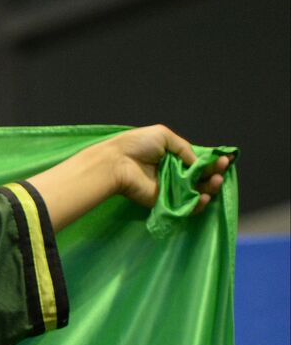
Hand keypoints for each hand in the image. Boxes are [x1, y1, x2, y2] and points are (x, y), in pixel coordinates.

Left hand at [105, 124, 230, 215]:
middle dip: (215, 172)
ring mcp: (170, 190)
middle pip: (201, 177)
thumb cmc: (136, 145)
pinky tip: (204, 196)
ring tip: (216, 180)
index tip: (227, 158)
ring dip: (210, 187)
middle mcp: (174, 174)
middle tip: (222, 168)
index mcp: (174, 158)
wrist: (117, 162)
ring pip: (197, 192)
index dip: (213, 161)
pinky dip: (197, 204)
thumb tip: (198, 161)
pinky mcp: (163, 203)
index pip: (199, 162)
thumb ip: (184, 148)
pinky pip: (185, 207)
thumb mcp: (164, 136)